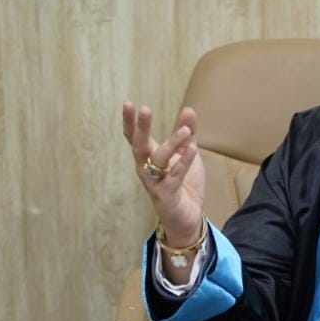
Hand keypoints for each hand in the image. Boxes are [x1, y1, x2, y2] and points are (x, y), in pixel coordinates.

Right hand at [121, 100, 205, 245]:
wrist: (186, 218)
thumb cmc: (183, 185)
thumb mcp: (187, 154)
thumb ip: (187, 133)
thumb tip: (188, 109)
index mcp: (149, 157)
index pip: (134, 137)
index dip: (130, 121)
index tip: (128, 102)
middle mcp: (147, 169)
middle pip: (139, 146)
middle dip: (141, 128)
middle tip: (145, 109)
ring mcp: (155, 183)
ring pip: (158, 160)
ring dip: (171, 144)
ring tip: (185, 131)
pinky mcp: (166, 195)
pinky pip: (174, 176)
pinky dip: (183, 162)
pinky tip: (191, 149)